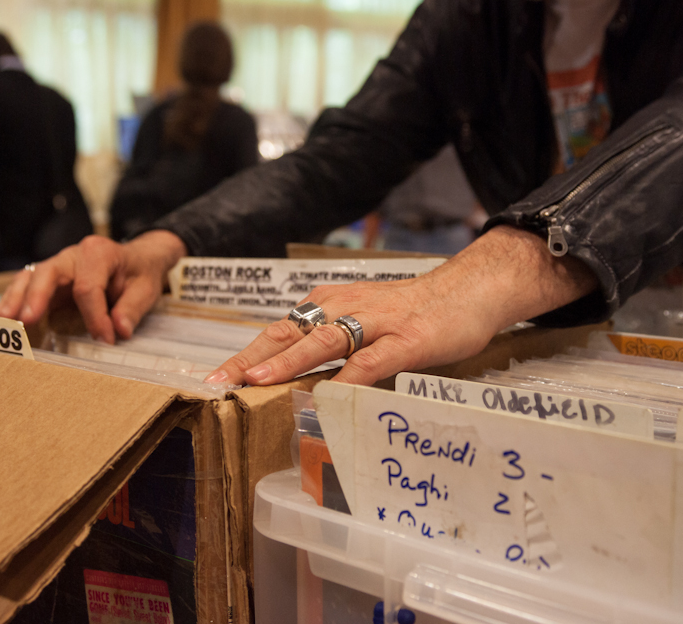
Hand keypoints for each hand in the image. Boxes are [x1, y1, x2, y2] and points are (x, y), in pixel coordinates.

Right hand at [0, 231, 187, 342]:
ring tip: (0, 322)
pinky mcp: (49, 279)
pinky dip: (12, 302)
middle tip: (25, 320)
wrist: (137, 260)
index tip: (105, 340)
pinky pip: (26, 287)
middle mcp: (73, 255)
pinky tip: (0, 320)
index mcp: (98, 252)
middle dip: (35, 297)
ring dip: (14, 300)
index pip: (88, 287)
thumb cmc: (139, 273)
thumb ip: (132, 308)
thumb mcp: (146, 289)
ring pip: (29, 278)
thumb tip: (119, 330)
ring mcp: (57, 265)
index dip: (95, 316)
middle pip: (47, 273)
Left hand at [205, 226, 598, 386]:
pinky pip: (374, 359)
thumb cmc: (410, 311)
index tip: (215, 377)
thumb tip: (295, 381)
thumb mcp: (361, 322)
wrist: (468, 289)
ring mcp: (376, 322)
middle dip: (251, 359)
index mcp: (329, 304)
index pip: (278, 328)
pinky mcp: (408, 339)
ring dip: (288, 361)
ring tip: (257, 382)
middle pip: (288, 332)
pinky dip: (350, 376)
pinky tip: (330, 393)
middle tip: (218, 382)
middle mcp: (344, 307)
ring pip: (324, 341)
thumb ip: (331, 347)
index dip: (245, 354)